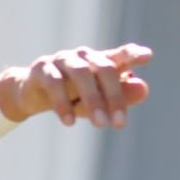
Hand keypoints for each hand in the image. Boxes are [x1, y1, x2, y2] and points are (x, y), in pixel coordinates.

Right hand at [0, 43, 151, 127]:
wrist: (32, 96)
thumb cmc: (71, 96)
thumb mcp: (98, 102)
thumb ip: (121, 97)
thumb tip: (144, 89)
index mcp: (100, 62)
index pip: (119, 55)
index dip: (132, 54)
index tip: (147, 56)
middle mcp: (83, 56)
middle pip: (104, 68)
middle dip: (114, 97)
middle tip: (119, 125)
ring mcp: (62, 60)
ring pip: (82, 73)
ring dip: (93, 100)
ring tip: (99, 125)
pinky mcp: (42, 69)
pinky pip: (55, 83)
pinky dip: (63, 103)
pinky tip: (69, 122)